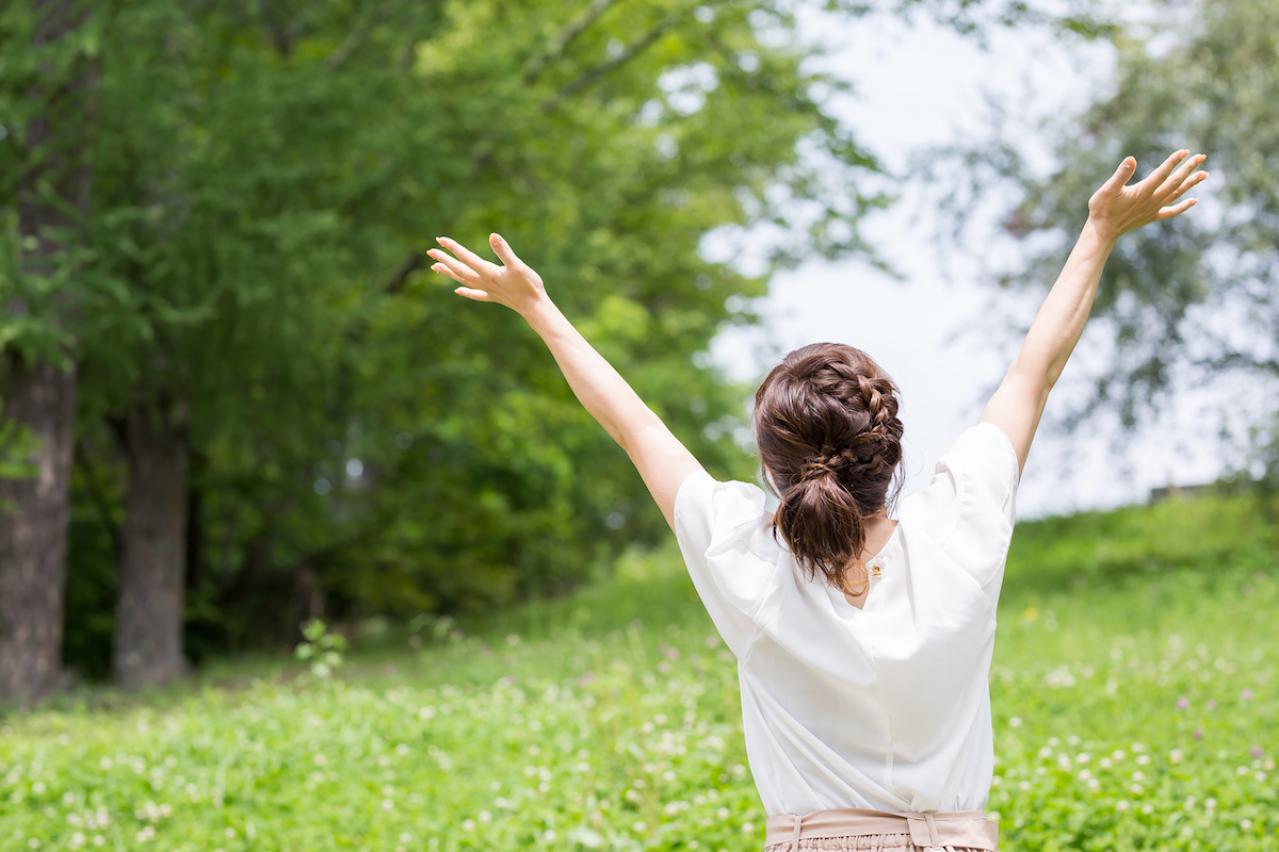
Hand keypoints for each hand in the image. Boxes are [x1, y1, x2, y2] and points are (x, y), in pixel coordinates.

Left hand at [427, 233, 547, 314]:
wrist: (535, 307)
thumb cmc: (528, 285)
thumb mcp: (517, 265)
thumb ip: (504, 251)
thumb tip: (492, 236)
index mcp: (487, 272)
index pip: (466, 257)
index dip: (453, 247)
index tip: (440, 239)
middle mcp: (483, 282)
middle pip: (459, 269)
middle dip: (444, 259)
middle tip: (430, 251)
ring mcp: (487, 290)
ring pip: (463, 280)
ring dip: (449, 273)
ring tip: (435, 267)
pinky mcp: (494, 297)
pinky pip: (475, 294)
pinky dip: (465, 291)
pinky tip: (457, 290)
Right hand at [1086, 149, 1208, 242]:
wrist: (1102, 231)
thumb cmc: (1102, 208)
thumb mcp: (1107, 189)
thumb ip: (1121, 174)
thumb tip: (1131, 159)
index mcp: (1143, 192)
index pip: (1162, 173)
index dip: (1174, 161)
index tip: (1185, 151)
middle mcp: (1152, 200)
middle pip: (1175, 182)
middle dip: (1189, 169)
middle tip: (1201, 156)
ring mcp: (1153, 209)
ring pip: (1177, 194)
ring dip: (1191, 183)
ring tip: (1205, 174)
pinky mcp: (1151, 217)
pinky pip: (1171, 211)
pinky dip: (1183, 206)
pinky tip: (1194, 200)